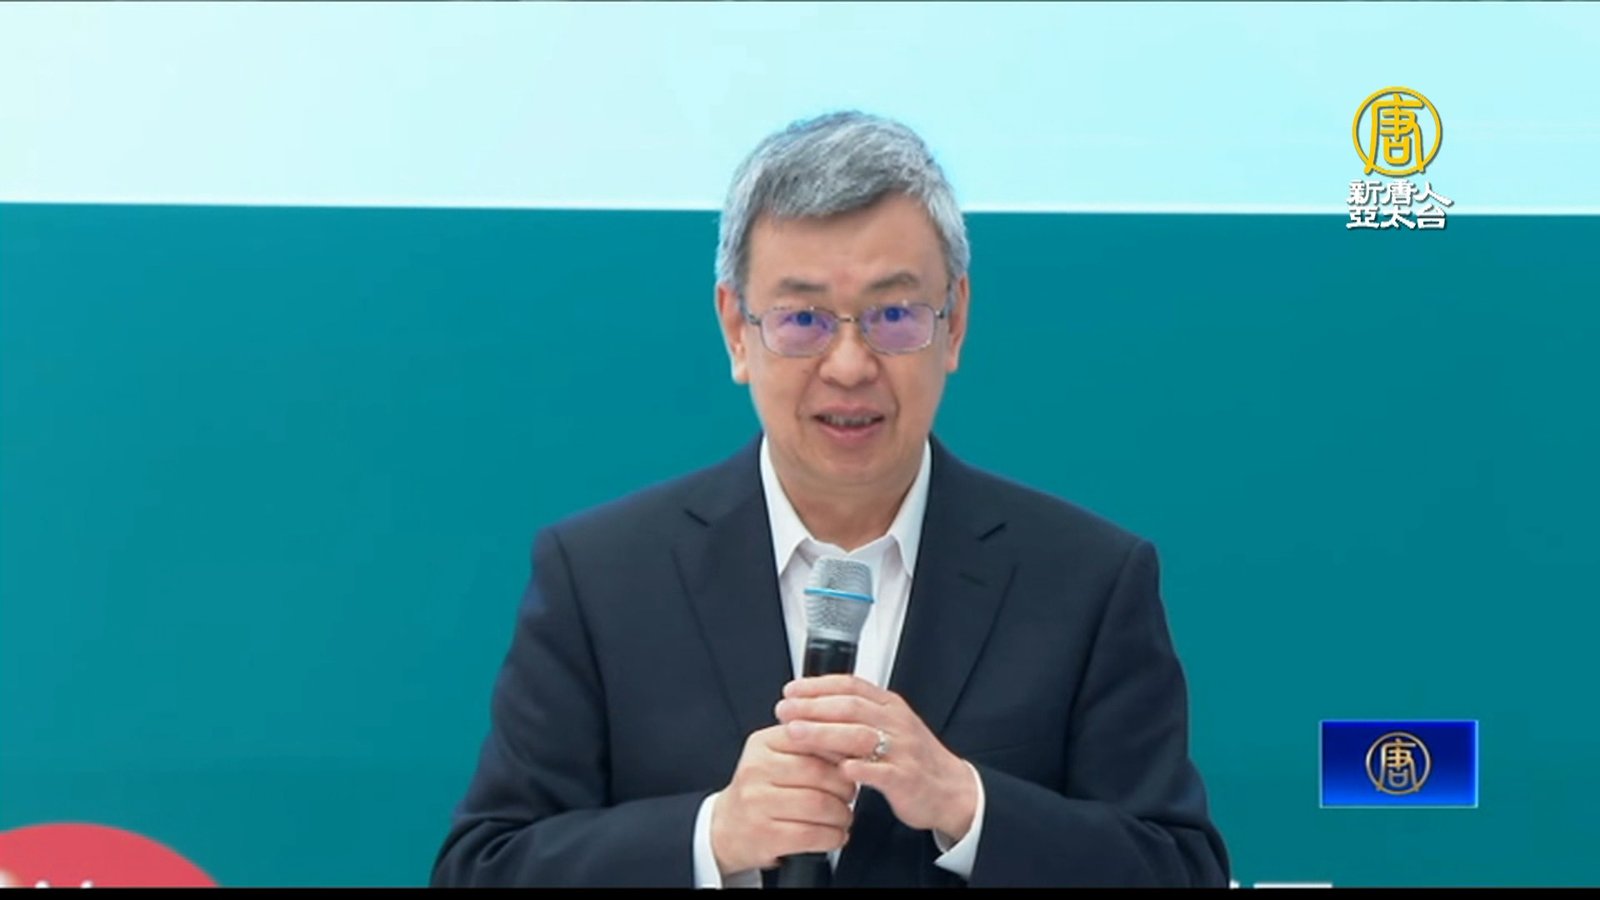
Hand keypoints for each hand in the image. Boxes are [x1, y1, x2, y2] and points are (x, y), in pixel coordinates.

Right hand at [709, 724, 858, 874]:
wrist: (726, 827)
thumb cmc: (762, 790)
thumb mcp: (776, 757)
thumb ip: (809, 745)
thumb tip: (855, 744)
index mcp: (763, 743)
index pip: (813, 738)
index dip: (843, 751)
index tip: (856, 762)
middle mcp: (756, 769)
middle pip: (820, 774)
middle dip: (846, 787)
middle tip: (850, 794)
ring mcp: (757, 803)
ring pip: (820, 805)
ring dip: (842, 815)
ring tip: (843, 816)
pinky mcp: (764, 835)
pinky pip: (812, 834)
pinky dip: (833, 837)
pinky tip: (834, 835)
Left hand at [776, 675, 977, 841]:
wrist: (952, 790)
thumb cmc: (913, 759)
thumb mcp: (887, 728)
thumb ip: (853, 719)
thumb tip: (809, 711)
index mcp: (889, 707)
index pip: (850, 686)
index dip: (818, 685)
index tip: (791, 690)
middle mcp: (896, 723)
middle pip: (850, 706)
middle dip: (812, 706)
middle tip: (784, 710)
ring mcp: (902, 750)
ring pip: (860, 735)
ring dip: (825, 733)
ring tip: (796, 733)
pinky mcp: (906, 778)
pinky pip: (881, 771)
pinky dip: (858, 768)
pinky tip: (837, 768)